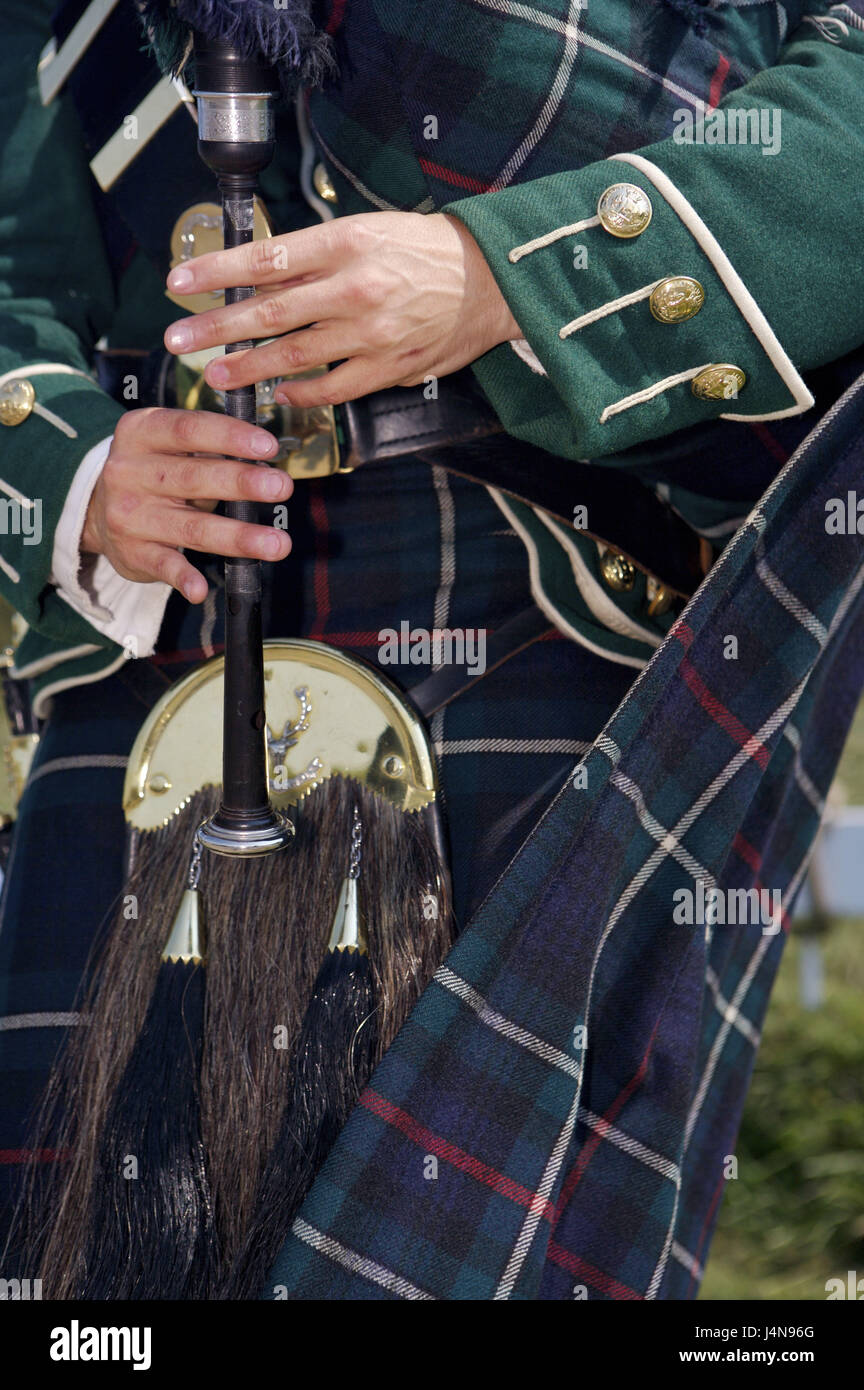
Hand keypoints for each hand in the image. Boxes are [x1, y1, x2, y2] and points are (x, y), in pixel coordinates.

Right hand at [81, 408, 292, 601]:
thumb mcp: (168, 447)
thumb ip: (209, 450)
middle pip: (193, 477)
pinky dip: (182, 578)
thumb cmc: (153, 471)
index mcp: (142, 433)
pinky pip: (163, 566)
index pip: (188, 429)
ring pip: (191, 527)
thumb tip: (267, 461)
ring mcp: (129, 515)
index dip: (230, 436)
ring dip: (237, 537)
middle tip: (282, 487)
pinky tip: (201, 589)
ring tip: (277, 544)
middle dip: (242, 483)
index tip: (268, 446)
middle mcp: (130, 471)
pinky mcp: (132, 552)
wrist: (96, 510)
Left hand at [163, 211, 522, 407]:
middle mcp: (354, 288)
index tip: (179, 282)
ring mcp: (371, 334)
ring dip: (248, 366)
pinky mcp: (388, 368)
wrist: (489, 280)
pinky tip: (277, 391)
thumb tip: (259, 273)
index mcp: (344, 243)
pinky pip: (332, 388)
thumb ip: (315, 254)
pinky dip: (300, 392)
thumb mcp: (366, 230)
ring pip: (294, 355)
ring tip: (215, 373)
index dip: (217, 272)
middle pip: (269, 312)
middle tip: (178, 339)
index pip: (266, 259)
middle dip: (217, 327)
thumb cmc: (422, 249)